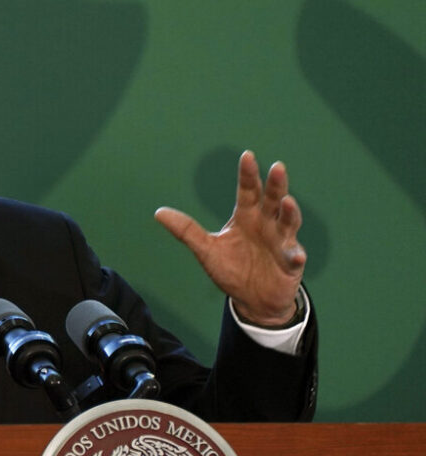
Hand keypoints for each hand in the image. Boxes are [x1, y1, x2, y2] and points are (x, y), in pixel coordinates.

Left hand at [154, 150, 305, 325]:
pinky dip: (296, 254)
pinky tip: (296, 255)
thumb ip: (186, 230)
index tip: (247, 156)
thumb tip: (159, 212)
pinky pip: (294, 256)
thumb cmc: (232, 269)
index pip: (247, 191)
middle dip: (275, 185)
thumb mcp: (206, 250)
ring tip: (287, 202)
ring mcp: (281, 241)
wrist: (253, 299)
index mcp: (246, 217)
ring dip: (289, 212)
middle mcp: (266, 224)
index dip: (247, 175)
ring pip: (288, 222)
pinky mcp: (291, 262)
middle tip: (277, 167)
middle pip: (272, 200)